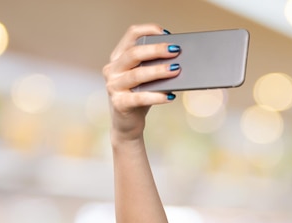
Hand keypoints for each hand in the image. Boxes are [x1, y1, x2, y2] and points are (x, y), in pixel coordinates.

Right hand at [102, 23, 181, 139]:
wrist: (127, 124)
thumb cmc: (140, 96)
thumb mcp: (147, 78)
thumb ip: (155, 66)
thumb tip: (179, 59)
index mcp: (118, 57)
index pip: (131, 35)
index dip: (149, 30)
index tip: (167, 33)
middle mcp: (112, 69)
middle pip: (134, 53)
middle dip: (157, 50)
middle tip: (176, 50)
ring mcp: (113, 86)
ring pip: (138, 74)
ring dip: (159, 71)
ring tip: (177, 69)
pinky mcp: (119, 103)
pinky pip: (140, 98)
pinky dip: (157, 96)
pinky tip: (171, 96)